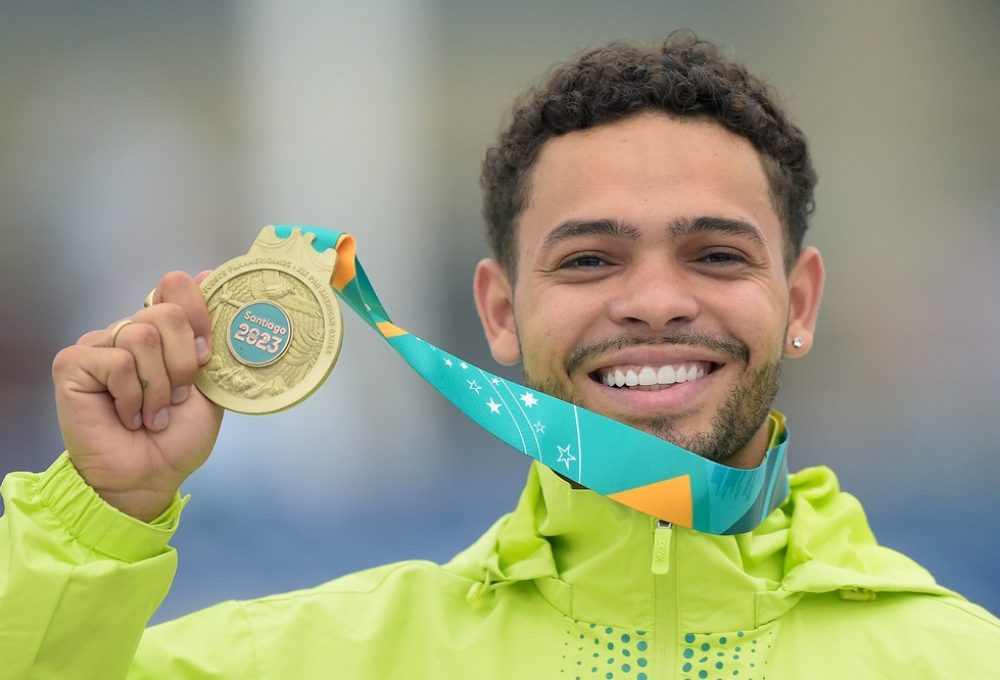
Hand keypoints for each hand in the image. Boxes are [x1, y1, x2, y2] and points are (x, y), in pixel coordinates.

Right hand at [52, 271, 223, 521]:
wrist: (150, 476)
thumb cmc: (178, 436)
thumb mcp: (209, 384)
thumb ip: (208, 336)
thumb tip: (207, 274)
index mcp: (163, 332)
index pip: (177, 288)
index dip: (198, 314)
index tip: (205, 353)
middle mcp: (130, 331)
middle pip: (166, 313)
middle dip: (182, 363)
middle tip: (178, 397)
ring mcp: (100, 345)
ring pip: (142, 335)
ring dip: (158, 386)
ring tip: (153, 414)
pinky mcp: (74, 363)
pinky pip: (117, 361)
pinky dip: (132, 396)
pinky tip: (128, 417)